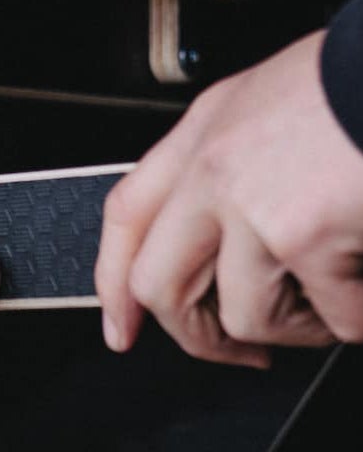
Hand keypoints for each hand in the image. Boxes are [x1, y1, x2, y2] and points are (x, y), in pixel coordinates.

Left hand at [95, 30, 362, 367]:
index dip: (114, 282)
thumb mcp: (282, 95)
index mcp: (209, 128)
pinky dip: (362, 315)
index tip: (120, 327)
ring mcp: (256, 207)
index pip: (129, 215)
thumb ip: (245, 158)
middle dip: (201, 339)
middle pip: (161, 286)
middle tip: (243, 356)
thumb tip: (234, 233)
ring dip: (304, 327)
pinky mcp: (307, 237)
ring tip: (345, 299)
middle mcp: (216, 169)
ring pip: (248, 316)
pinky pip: (335, 316)